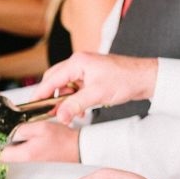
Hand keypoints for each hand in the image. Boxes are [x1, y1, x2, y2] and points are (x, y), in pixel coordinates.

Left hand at [0, 120, 79, 162]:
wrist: (78, 148)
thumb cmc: (63, 139)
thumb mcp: (40, 127)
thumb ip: (21, 130)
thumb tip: (7, 133)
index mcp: (26, 155)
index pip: (0, 155)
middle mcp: (27, 165)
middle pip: (5, 159)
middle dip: (4, 147)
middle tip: (9, 137)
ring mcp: (31, 168)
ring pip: (13, 160)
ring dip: (12, 150)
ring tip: (20, 140)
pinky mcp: (36, 167)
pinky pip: (22, 161)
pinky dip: (21, 153)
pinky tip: (29, 145)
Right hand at [34, 53, 158, 124]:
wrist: (146, 78)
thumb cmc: (126, 80)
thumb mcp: (97, 95)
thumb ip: (75, 105)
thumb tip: (59, 115)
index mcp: (78, 62)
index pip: (51, 79)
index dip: (41, 94)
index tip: (33, 105)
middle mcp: (79, 63)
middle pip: (56, 81)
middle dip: (53, 98)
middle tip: (51, 112)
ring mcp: (86, 69)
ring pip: (66, 86)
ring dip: (66, 101)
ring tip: (71, 114)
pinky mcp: (92, 76)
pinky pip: (76, 88)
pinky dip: (76, 99)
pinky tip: (82, 110)